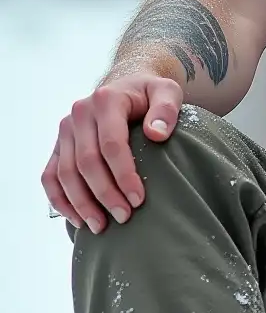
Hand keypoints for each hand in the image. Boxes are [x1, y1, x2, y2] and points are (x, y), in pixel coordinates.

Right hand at [42, 73, 182, 233]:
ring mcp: (65, 131)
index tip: (138, 199)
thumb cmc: (149, 93)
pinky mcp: (58, 145)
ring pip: (65, 173)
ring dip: (81, 203)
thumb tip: (157, 134)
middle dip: (104, 194)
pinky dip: (60, 200)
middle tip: (123, 217)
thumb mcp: (167, 91)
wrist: (126, 85)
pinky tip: (77, 219)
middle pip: (86, 162)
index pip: (111, 144)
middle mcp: (79, 114)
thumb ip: (166, 109)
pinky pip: (50, 176)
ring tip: (100, 227)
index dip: (123, 174)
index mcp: (106, 100)